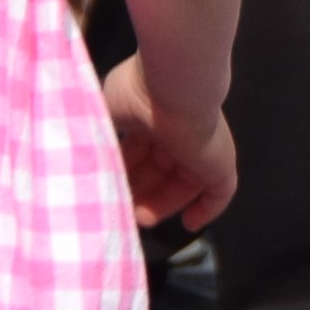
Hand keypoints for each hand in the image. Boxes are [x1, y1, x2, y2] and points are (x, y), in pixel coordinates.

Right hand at [105, 58, 235, 232]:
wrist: (172, 86)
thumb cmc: (134, 94)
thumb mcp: (105, 111)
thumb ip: (100, 132)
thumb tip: (88, 152)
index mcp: (150, 118)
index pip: (137, 154)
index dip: (122, 174)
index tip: (106, 191)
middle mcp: (177, 133)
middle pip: (158, 172)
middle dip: (139, 193)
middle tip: (120, 210)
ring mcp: (200, 149)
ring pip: (183, 185)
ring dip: (162, 206)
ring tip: (140, 219)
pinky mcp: (220, 164)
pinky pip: (219, 193)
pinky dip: (206, 210)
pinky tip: (190, 224)